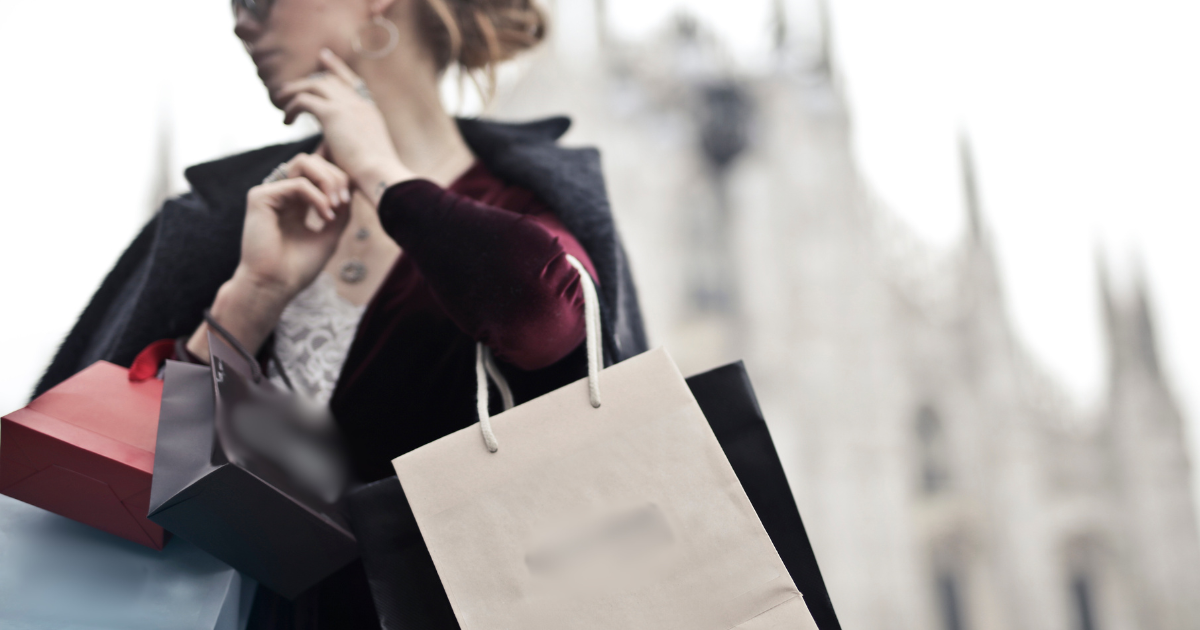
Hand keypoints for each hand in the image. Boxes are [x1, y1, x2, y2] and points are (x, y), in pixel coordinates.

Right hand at [237, 151, 351, 297]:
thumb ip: (340, 211)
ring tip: (337, 205)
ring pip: (304, 163)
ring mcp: (270, 194)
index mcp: (296, 203)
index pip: (319, 173)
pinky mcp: (260, 197)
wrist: (275, 286)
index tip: (348, 202)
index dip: (338, 179)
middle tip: (344, 201)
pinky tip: (325, 216)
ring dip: (328, 180)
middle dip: (336, 176)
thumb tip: (351, 187)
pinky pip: (298, 184)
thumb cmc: (298, 268)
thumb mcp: (330, 235)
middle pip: (313, 162)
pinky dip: (318, 197)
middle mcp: (282, 195)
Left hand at [276, 49, 413, 203]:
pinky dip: (292, 108)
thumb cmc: (373, 175)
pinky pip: (304, 100)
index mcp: (370, 110)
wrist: (380, 175)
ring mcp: (347, 106)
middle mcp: (360, 103)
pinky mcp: (333, 114)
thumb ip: (345, 144)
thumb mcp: (362, 154)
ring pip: (313, 85)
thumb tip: (325, 149)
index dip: (336, 67)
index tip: (323, 57)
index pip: (351, 80)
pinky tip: (286, 121)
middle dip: (307, 80)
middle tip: (289, 89)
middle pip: (329, 79)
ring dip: (294, 91)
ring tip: (280, 102)